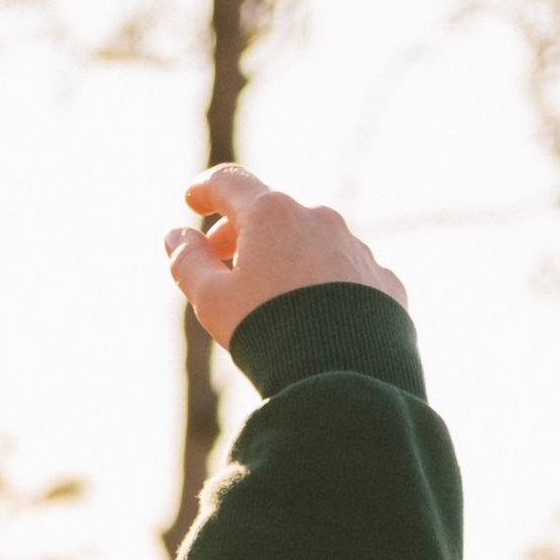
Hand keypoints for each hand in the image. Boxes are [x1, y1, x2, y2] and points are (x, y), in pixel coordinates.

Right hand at [164, 166, 406, 349]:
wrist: (344, 376)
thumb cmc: (268, 333)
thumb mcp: (212, 302)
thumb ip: (188, 263)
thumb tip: (176, 236)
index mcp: (272, 215)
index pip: (230, 183)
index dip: (205, 189)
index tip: (192, 200)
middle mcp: (318, 217)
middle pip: (271, 213)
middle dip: (242, 233)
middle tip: (221, 264)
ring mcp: (355, 246)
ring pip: (312, 242)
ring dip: (287, 259)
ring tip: (272, 300)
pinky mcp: (383, 279)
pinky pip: (346, 273)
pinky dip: (324, 284)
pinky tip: (316, 317)